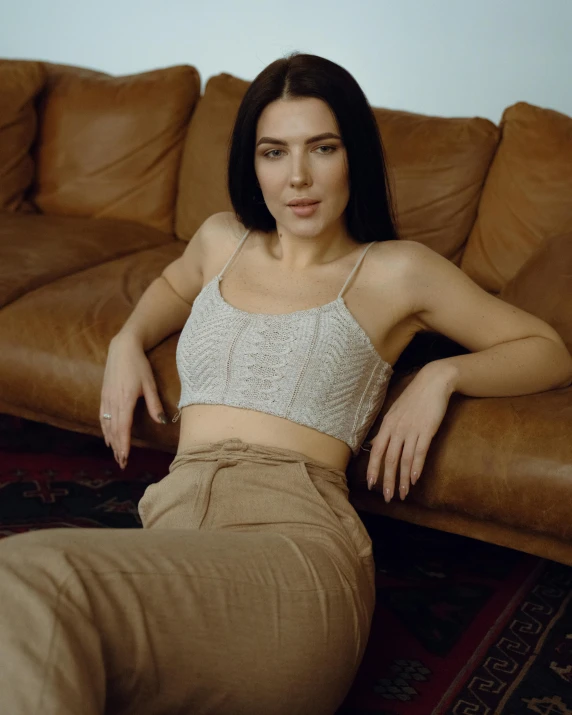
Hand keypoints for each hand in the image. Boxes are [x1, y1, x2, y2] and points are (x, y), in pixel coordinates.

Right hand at [100, 333, 167, 469]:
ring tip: (116, 455)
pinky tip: (107, 437)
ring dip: (111, 441)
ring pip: (107, 425)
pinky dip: (104, 429)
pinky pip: (102, 416)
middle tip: (122, 463)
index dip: (124, 444)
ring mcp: (106, 399)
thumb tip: (162, 422)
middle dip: (118, 448)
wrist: (122, 348)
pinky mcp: (104, 395)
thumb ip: (154, 404)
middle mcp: (113, 402)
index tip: (125, 458)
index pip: (124, 428)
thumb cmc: (139, 365)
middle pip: (114, 430)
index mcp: (125, 400)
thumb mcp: (150, 384)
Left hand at [366, 362, 456, 501]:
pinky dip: (417, 467)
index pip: (376, 451)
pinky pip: (420, 452)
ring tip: (403, 494)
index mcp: (387, 425)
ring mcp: (411, 430)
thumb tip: (374, 444)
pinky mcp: (427, 430)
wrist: (433, 382)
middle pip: (389, 459)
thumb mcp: (395, 413)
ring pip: (404, 459)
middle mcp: (397, 429)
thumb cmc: (414, 399)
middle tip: (387, 497)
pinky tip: (415, 479)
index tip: (371, 484)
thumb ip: (385, 431)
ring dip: (403, 479)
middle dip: (388, 480)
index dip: (373, 469)